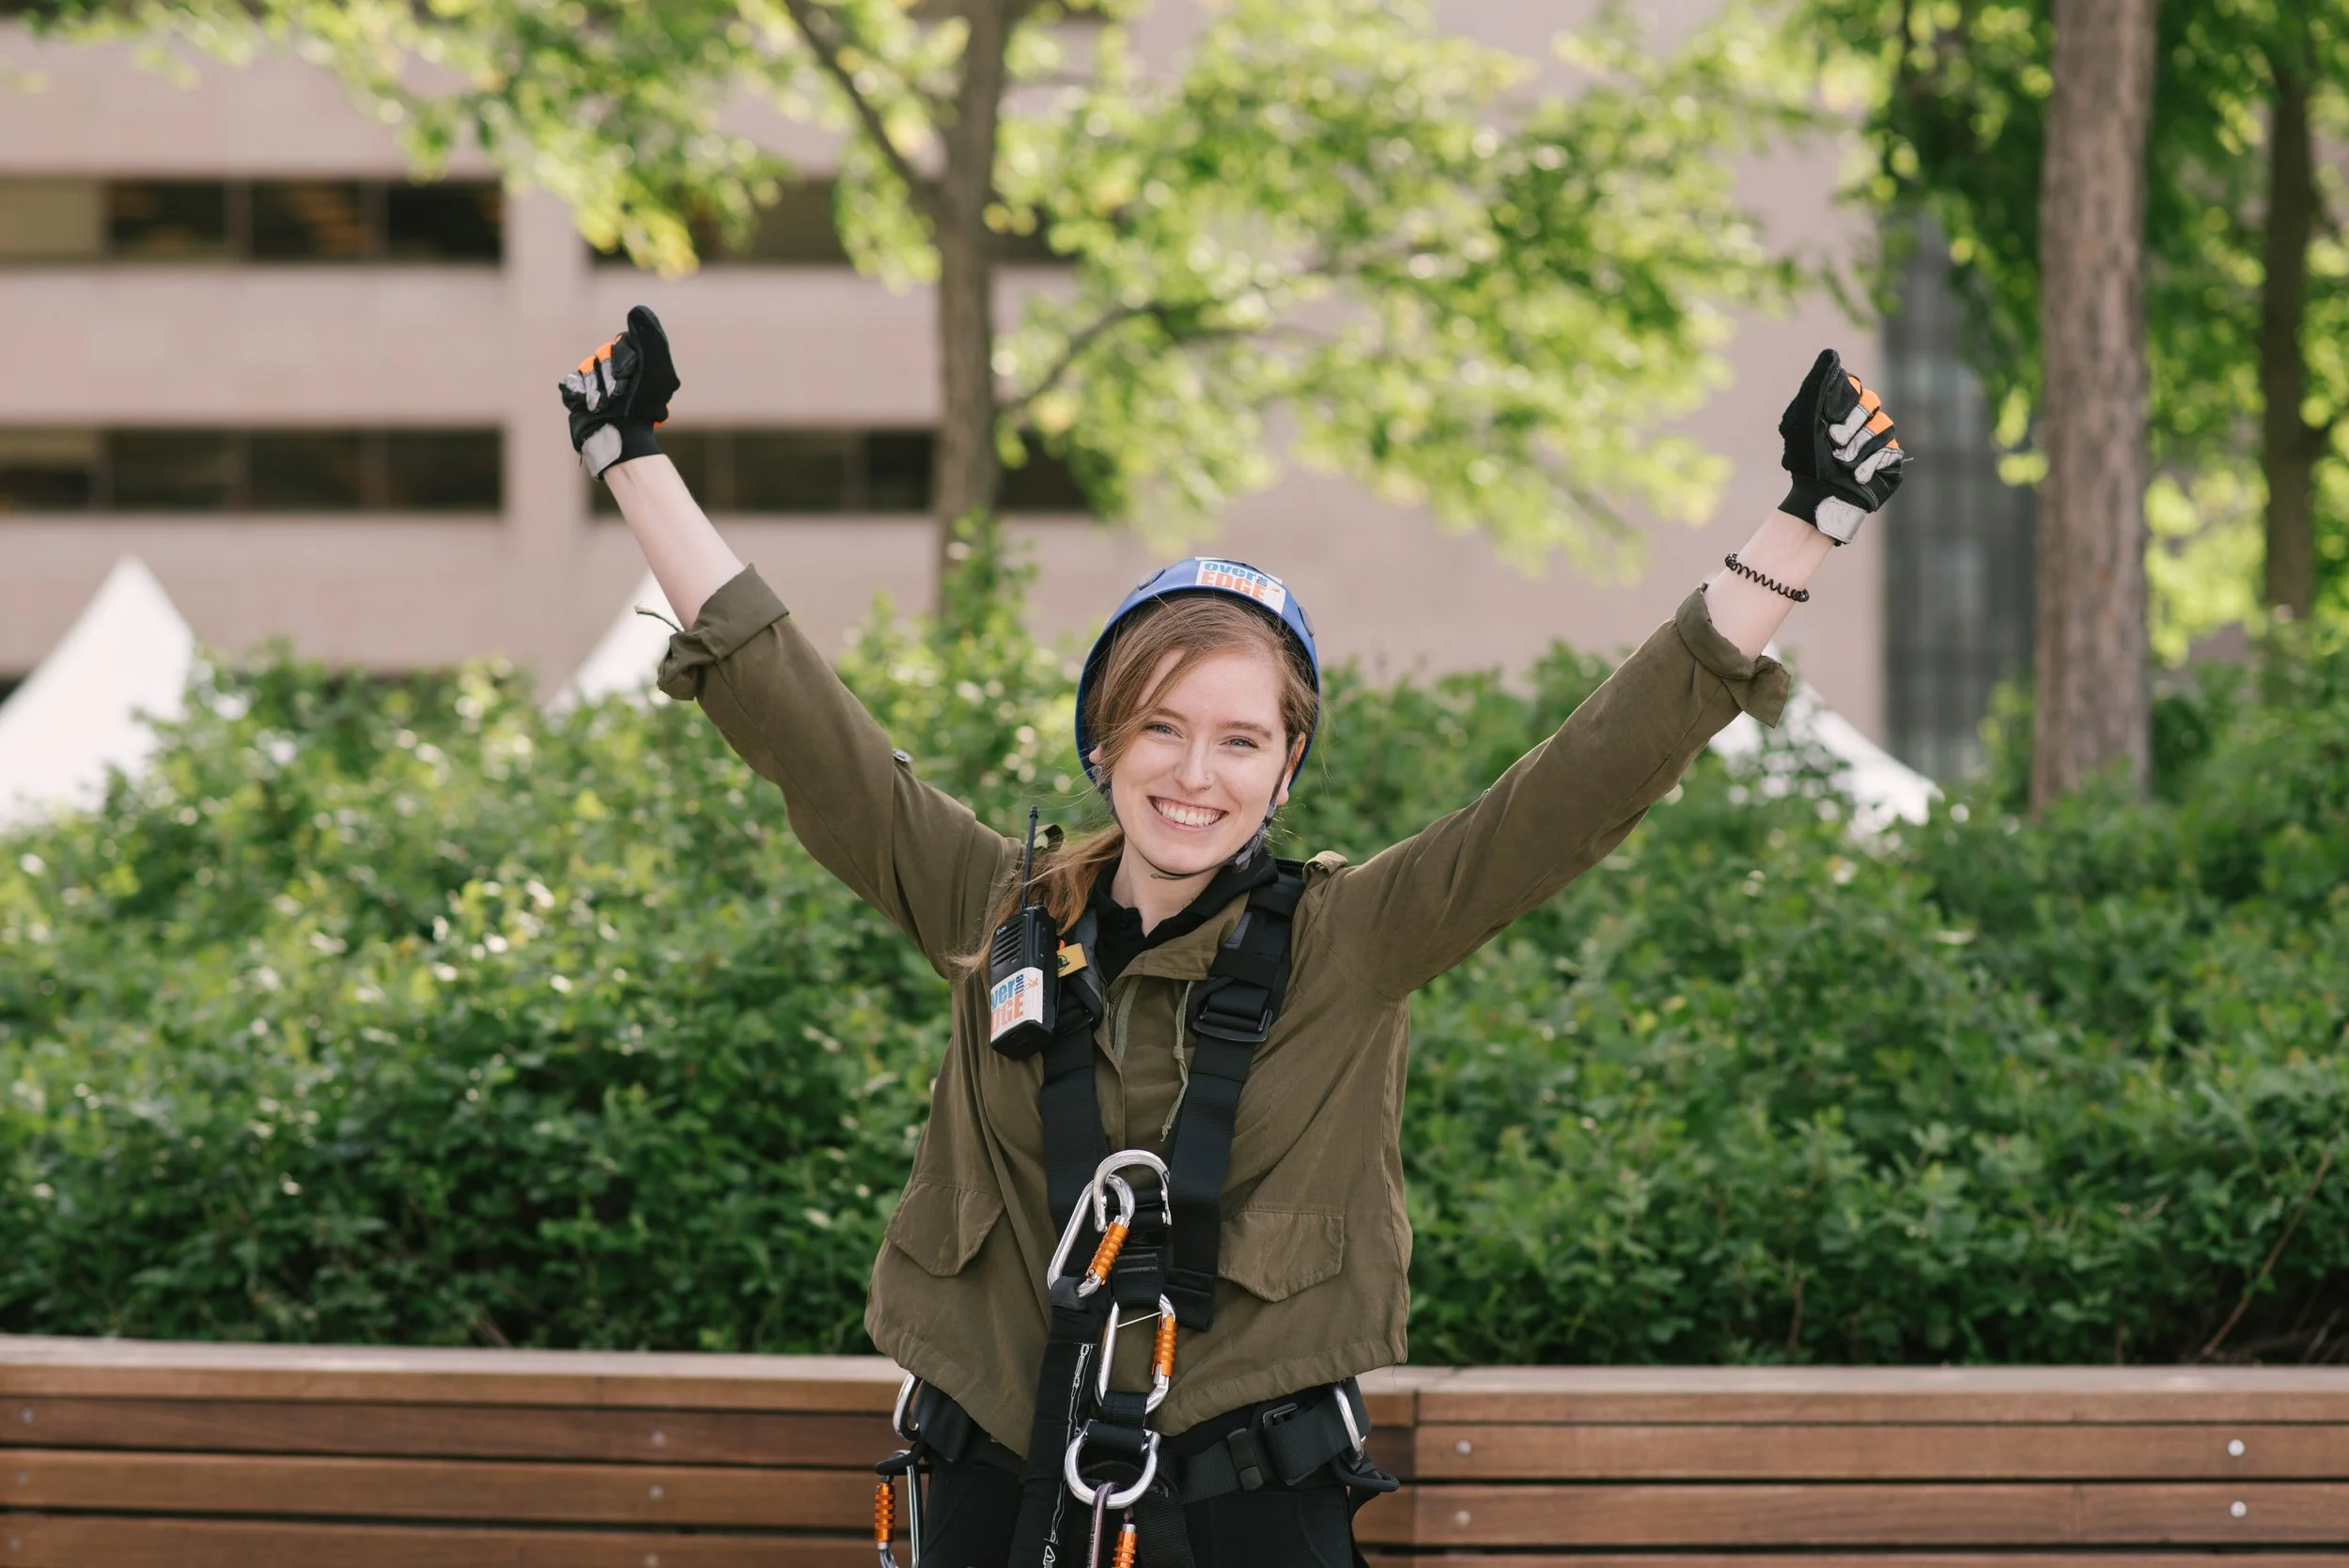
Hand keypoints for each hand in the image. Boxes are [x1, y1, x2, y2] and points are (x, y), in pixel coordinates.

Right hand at [559, 305, 680, 479]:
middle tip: (618, 395)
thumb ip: (650, 337)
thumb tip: (637, 310)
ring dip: (596, 388)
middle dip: (609, 376)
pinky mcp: (580, 396)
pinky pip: (570, 382)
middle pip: (602, 354)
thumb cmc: (643, 406)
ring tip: (604, 406)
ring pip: (586, 367)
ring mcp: (597, 383)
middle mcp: (617, 371)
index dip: (622, 361)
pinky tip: (590, 406)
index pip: (620, 344)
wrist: (620, 438)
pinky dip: (579, 393)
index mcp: (637, 363)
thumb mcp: (656, 369)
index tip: (629, 378)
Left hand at [1776, 348, 1903, 543]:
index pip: (1855, 388)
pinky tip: (1856, 476)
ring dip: (1858, 448)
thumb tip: (1832, 353)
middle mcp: (1863, 420)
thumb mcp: (1803, 419)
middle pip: (1872, 403)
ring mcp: (1879, 439)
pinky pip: (1892, 451)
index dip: (1845, 403)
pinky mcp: (1891, 460)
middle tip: (1834, 443)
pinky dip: (1870, 464)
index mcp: (1841, 407)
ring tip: (1842, 464)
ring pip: (1884, 427)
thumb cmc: (1805, 460)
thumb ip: (1817, 385)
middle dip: (1852, 425)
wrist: (1818, 499)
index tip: (1828, 420)